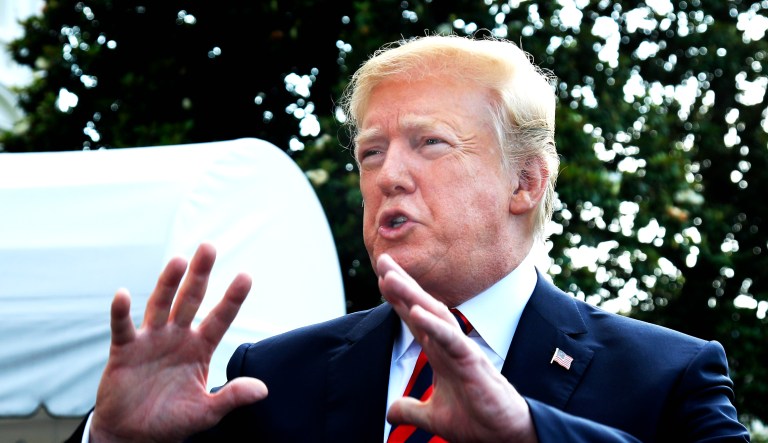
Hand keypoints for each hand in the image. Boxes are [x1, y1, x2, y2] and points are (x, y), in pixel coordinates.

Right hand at [90, 243, 267, 442]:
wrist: (132, 436)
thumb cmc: (172, 421)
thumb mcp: (206, 412)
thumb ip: (231, 398)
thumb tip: (263, 388)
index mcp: (200, 347)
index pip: (220, 317)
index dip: (232, 299)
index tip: (246, 276)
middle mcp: (177, 336)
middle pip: (191, 299)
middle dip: (200, 274)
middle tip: (209, 247)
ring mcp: (151, 340)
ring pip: (160, 305)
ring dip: (168, 283)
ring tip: (177, 260)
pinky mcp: (125, 350)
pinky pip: (123, 328)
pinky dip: (121, 312)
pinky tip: (123, 294)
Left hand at [377, 254, 536, 442]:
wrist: (504, 436)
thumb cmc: (477, 420)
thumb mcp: (434, 416)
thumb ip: (411, 409)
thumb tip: (390, 412)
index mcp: (440, 353)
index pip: (415, 319)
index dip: (398, 299)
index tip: (381, 276)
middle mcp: (449, 345)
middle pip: (422, 307)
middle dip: (402, 284)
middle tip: (382, 259)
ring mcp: (461, 350)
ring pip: (435, 315)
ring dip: (412, 295)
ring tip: (390, 277)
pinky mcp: (472, 362)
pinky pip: (451, 340)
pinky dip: (433, 325)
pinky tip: (416, 312)